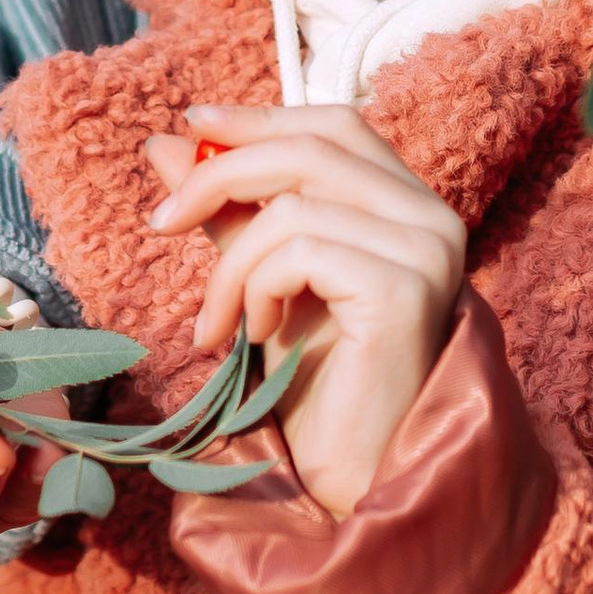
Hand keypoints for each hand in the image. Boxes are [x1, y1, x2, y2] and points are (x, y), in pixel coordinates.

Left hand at [145, 104, 464, 521]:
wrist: (352, 475)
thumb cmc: (316, 384)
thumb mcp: (263, 279)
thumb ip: (227, 211)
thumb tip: (166, 145)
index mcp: (408, 206)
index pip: (335, 125)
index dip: (260, 118)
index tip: (191, 125)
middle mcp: (432, 217)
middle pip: (310, 149)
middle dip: (220, 177)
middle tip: (160, 221)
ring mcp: (427, 250)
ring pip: (293, 205)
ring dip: (229, 265)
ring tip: (215, 325)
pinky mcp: (406, 288)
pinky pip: (300, 249)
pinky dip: (256, 288)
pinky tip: (255, 337)